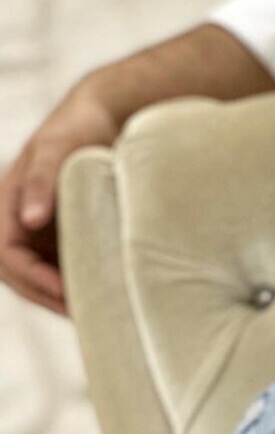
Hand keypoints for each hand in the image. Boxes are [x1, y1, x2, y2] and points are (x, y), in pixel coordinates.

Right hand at [0, 82, 121, 314]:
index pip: (8, 256)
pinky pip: (65, 270)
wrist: (105, 117)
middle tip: (84, 317)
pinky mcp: (65, 237)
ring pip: (41, 278)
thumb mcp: (58, 150)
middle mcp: (20, 222)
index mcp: (8, 204)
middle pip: (20, 276)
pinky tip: (107, 299)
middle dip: (47, 298)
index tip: (66, 295)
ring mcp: (42, 232)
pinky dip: (78, 288)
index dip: (34, 280)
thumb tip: (29, 221)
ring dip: (62, 299)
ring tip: (97, 315)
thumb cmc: (78, 128)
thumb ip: (42, 182)